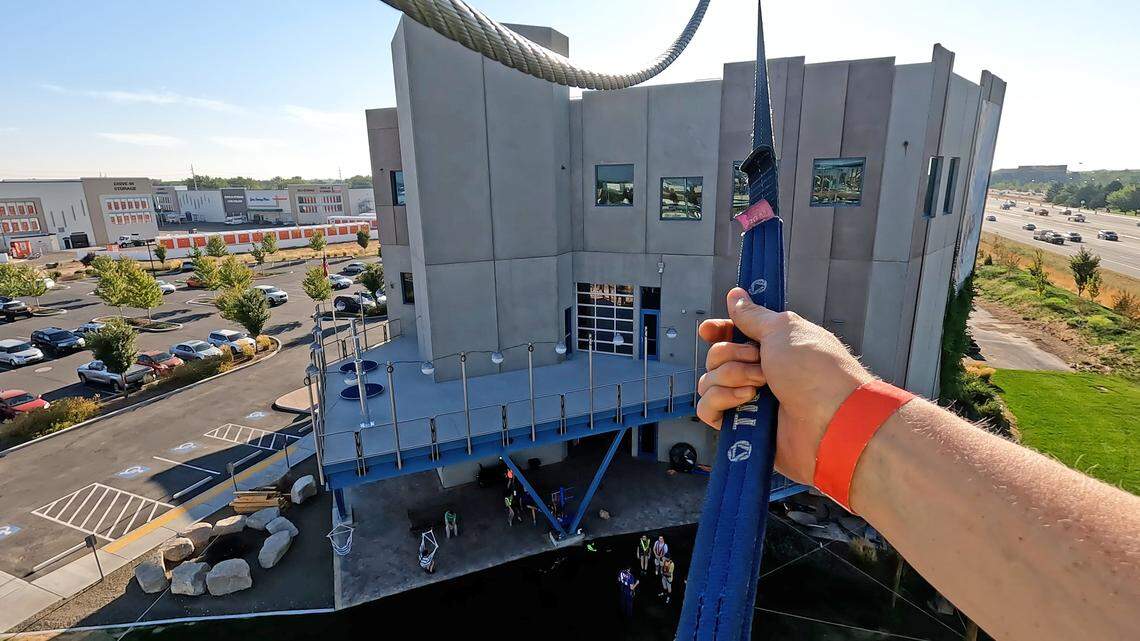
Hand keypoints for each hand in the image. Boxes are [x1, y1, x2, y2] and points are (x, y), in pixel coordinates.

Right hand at [697, 287, 872, 483]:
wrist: (832, 421)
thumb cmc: (816, 372)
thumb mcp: (783, 330)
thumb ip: (753, 315)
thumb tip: (736, 295)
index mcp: (773, 348)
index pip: (733, 336)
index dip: (718, 331)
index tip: (709, 330)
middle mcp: (760, 373)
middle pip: (716, 356)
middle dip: (732, 355)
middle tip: (759, 362)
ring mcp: (749, 400)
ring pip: (709, 381)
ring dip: (730, 377)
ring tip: (758, 386)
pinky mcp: (741, 426)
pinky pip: (707, 409)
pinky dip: (720, 400)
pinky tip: (745, 400)